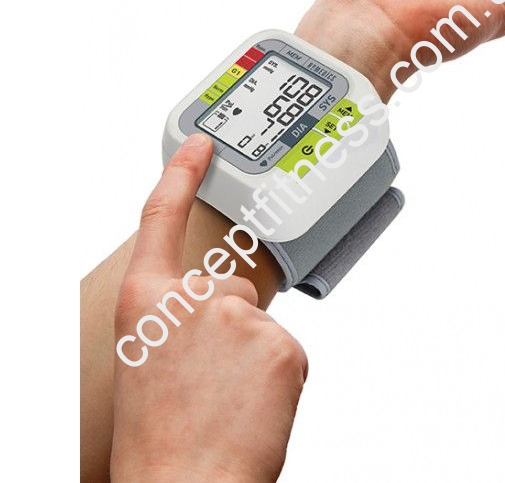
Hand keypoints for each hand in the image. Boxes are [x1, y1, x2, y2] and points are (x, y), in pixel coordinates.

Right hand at [111, 134, 307, 482]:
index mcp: (146, 300)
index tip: (202, 144)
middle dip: (229, 326)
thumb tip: (214, 308)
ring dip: (250, 358)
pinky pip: (285, 351)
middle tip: (208, 379)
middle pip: (230, 289)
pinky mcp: (282, 343)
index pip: (160, 217)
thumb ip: (176, 316)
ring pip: (260, 326)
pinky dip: (275, 378)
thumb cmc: (157, 433)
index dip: (181, 175)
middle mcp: (191, 297)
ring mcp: (239, 316)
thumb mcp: (147, 358)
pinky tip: (250, 407)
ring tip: (225, 401)